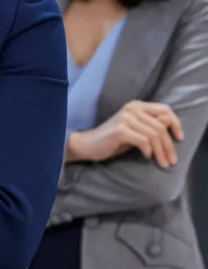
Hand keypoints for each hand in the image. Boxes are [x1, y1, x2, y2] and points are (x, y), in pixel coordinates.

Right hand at [67, 100, 183, 167]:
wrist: (88, 145)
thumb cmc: (113, 140)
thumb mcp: (136, 132)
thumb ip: (151, 126)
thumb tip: (169, 123)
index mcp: (137, 105)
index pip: (165, 110)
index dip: (176, 124)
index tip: (179, 138)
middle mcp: (132, 108)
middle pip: (161, 126)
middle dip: (169, 145)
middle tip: (171, 161)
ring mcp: (126, 118)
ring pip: (154, 135)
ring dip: (161, 152)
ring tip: (162, 163)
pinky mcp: (121, 130)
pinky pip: (143, 141)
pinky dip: (148, 150)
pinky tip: (147, 157)